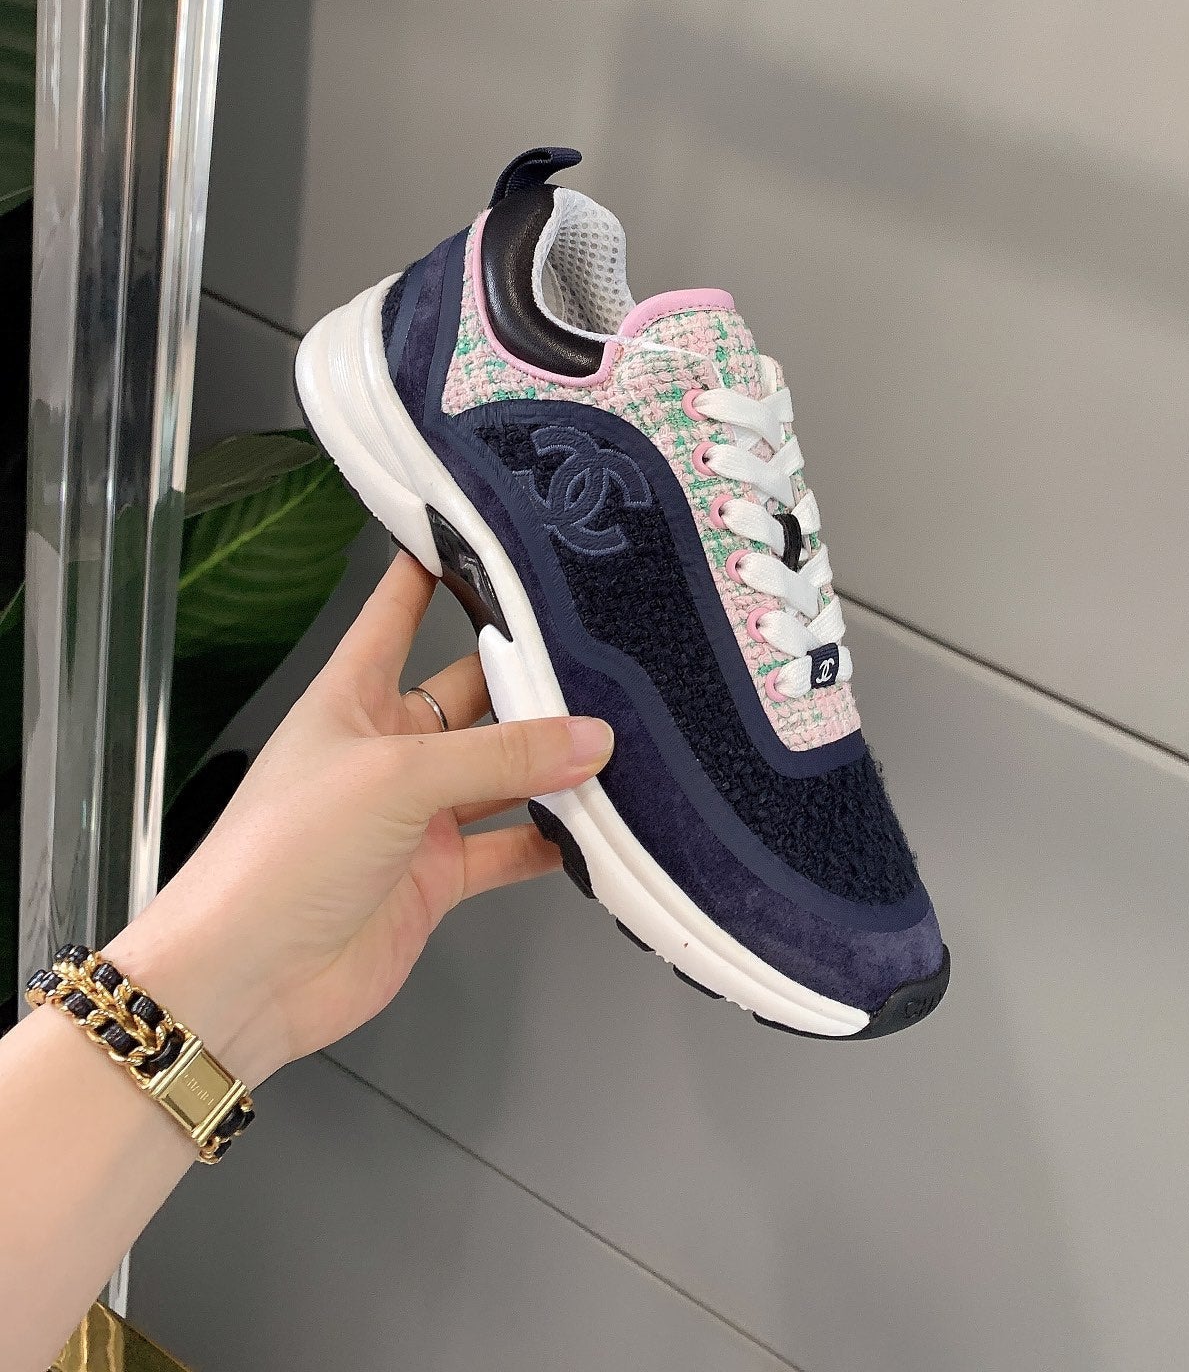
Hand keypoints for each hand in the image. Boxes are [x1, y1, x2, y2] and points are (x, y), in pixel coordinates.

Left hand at [106, 550, 611, 1084]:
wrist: (247, 978)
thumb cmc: (281, 856)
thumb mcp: (397, 779)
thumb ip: (500, 759)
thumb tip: (589, 740)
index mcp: (351, 699)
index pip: (395, 613)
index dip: (431, 569)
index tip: (478, 531)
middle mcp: (386, 749)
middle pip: (472, 695)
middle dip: (529, 679)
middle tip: (600, 655)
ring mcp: (412, 817)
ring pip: (500, 774)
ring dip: (551, 764)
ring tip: (619, 740)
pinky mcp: (435, 878)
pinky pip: (507, 847)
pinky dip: (551, 841)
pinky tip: (594, 828)